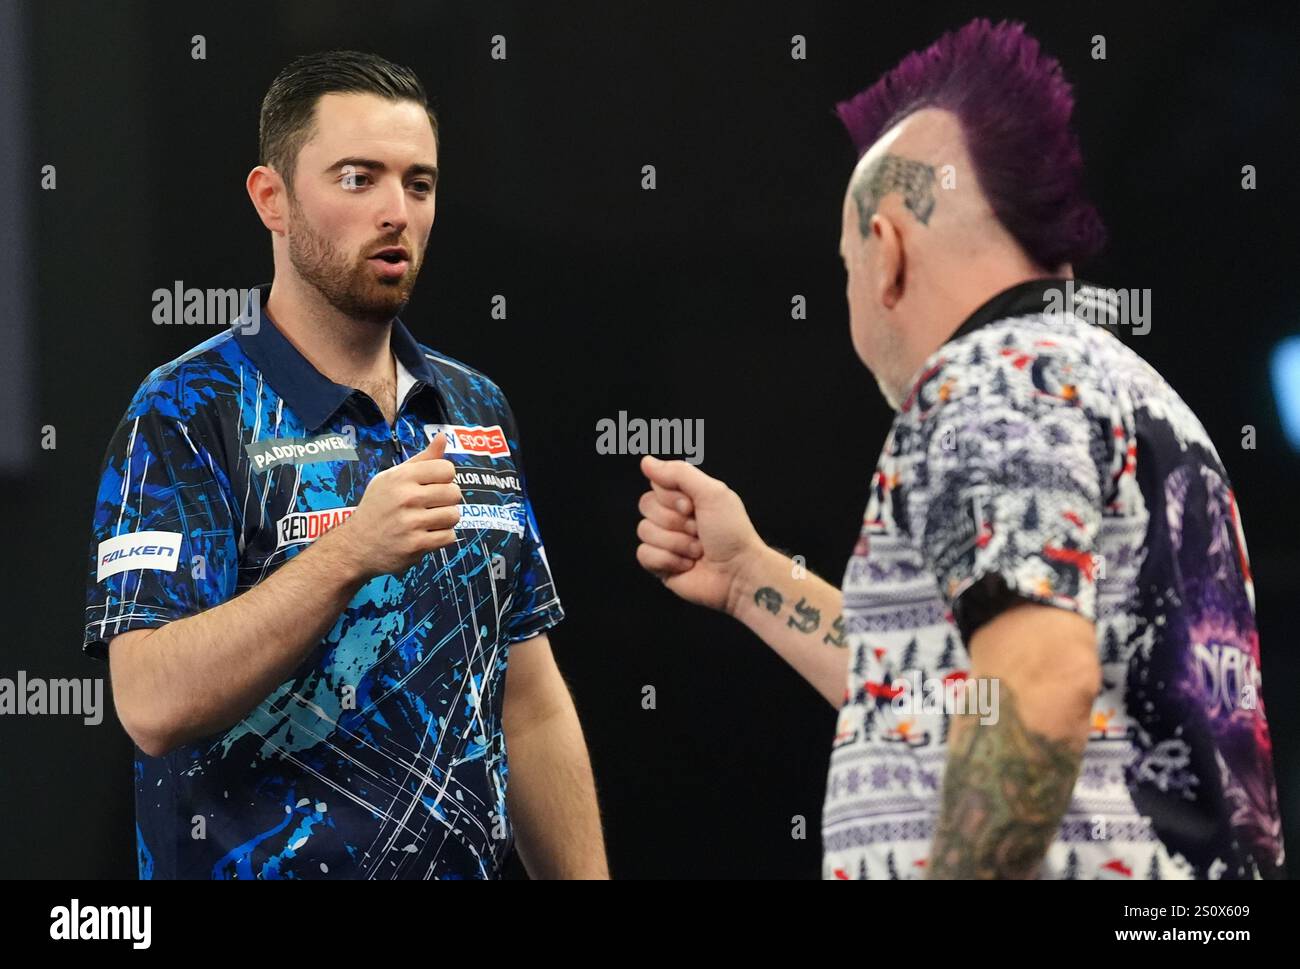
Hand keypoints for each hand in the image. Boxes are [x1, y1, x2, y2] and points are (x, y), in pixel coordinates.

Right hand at [326, 432, 461, 577]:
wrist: (356, 544)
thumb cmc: (379, 506)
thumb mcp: (394, 477)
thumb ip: (423, 459)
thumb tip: (443, 436)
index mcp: (401, 477)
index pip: (447, 469)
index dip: (445, 478)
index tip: (434, 485)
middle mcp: (405, 497)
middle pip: (454, 493)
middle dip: (448, 499)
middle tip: (432, 504)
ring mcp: (410, 522)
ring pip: (454, 515)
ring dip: (446, 519)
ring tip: (430, 520)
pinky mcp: (415, 545)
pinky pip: (449, 537)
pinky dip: (442, 537)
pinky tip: (427, 534)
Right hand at [635, 455, 765, 615]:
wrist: (739, 572)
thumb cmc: (732, 532)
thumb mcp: (711, 492)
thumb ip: (679, 473)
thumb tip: (646, 462)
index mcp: (685, 498)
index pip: (656, 485)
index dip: (671, 497)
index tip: (693, 507)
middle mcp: (673, 518)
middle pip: (646, 506)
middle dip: (675, 521)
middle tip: (698, 530)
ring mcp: (665, 542)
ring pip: (644, 531)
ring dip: (676, 542)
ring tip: (697, 550)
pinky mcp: (660, 565)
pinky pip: (644, 554)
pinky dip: (668, 560)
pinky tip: (687, 564)